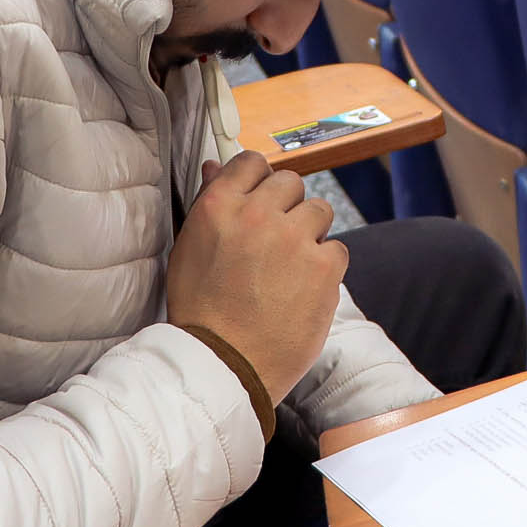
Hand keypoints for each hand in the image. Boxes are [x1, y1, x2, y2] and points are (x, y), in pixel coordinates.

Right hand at [164, 153, 344, 400]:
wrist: (225, 364)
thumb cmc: (202, 312)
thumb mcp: (190, 250)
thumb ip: (210, 203)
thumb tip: (216, 165)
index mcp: (220, 206)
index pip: (252, 162)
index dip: (261, 180)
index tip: (264, 199)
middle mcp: (258, 215)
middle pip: (291, 182)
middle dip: (288, 207)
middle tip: (276, 241)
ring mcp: (294, 238)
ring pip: (319, 211)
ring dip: (310, 234)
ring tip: (290, 269)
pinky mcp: (323, 266)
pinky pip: (337, 248)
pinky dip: (326, 267)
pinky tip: (303, 289)